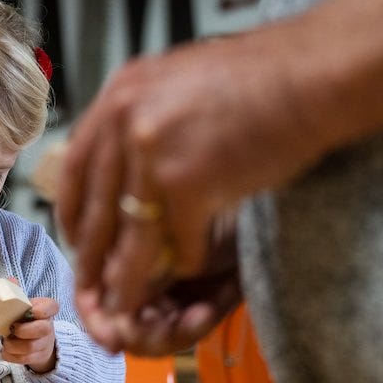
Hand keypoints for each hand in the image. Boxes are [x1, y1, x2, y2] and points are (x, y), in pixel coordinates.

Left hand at [2, 297, 58, 372]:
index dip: (43, 310)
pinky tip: (6, 351)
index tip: (32, 311)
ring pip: (31, 346)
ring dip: (14, 345)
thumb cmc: (24, 318)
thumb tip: (11, 280)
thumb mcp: (22, 304)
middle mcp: (49, 326)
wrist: (34, 339)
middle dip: (23, 330)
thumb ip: (15, 292)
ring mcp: (45, 343)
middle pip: (43, 329)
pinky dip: (11, 356)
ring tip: (5, 341)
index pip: (52, 306)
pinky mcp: (39, 356)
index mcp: (46, 309)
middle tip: (11, 328)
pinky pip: (25, 359)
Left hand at [54, 23, 331, 344]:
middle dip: (91, 258)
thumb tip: (114, 162)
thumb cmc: (254, 80)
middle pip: (95, 208)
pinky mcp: (188, 181)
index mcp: (117, 94)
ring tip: (125, 308)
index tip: (76, 241)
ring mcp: (152, 152)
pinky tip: (193, 270)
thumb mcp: (173, 82)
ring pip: (130, 236)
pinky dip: (186, 262)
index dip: (72, 213)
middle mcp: (124, 120)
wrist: (311, 74)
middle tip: (89, 289)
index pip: (73, 169)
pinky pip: (178, 241)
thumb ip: (137, 119)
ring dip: (126, 281)